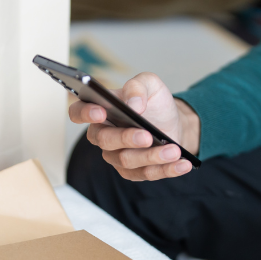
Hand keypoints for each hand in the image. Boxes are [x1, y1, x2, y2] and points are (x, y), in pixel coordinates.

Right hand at [69, 72, 200, 180]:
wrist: (174, 123)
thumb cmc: (155, 104)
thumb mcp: (150, 84)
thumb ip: (138, 86)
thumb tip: (133, 104)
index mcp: (100, 110)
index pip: (78, 112)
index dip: (84, 113)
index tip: (100, 111)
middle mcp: (103, 136)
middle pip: (105, 141)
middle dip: (126, 139)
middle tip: (147, 136)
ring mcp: (117, 156)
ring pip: (127, 161)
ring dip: (152, 156)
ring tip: (173, 150)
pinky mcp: (134, 172)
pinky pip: (147, 174)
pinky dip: (167, 170)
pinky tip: (182, 163)